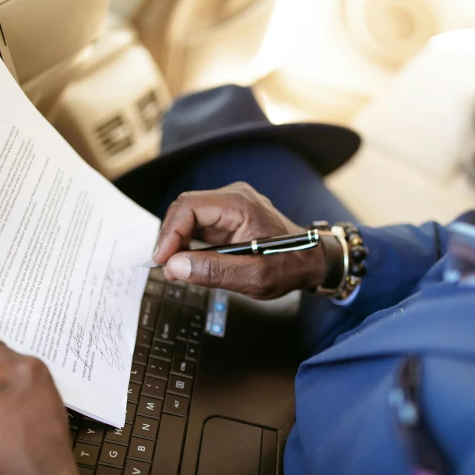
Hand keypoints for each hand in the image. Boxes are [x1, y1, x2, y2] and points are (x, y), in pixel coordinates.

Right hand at [154, 182, 326, 298]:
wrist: (311, 260)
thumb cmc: (290, 266)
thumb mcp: (254, 276)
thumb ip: (214, 271)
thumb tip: (175, 267)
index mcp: (240, 205)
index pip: (189, 207)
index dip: (170, 232)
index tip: (162, 260)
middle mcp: (233, 198)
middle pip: (185, 209)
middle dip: (171, 238)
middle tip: (167, 268)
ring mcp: (230, 205)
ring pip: (189, 217)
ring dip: (179, 242)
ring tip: (178, 269)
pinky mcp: (228, 216)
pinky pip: (199, 224)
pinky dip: (189, 243)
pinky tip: (190, 262)